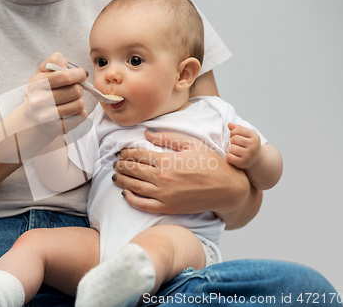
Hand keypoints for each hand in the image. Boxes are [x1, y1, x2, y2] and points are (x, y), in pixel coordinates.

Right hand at [25, 52, 87, 131]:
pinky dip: (79, 112)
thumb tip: (72, 68)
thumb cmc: (43, 89)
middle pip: (76, 91)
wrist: (34, 117)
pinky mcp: (58, 128)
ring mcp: (47, 117)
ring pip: (80, 104)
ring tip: (71, 101)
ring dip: (79, 100)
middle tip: (73, 89)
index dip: (78, 74)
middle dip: (79, 88)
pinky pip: (81, 116)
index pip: (64, 77)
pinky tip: (70, 111)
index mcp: (36, 84)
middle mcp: (39, 102)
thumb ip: (56, 61)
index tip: (82, 74)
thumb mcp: (44, 71)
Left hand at [112, 130, 249, 215]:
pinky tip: (125, 193)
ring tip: (115, 176)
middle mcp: (162, 178)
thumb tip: (147, 133)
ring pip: (133, 187)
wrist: (227, 189)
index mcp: (166, 160)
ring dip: (121, 180)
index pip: (138, 154)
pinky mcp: (167, 208)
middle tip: (115, 163)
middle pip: (132, 170)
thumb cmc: (212, 164)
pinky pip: (142, 205)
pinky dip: (131, 199)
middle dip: (121, 165)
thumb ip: (168, 137)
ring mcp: (163, 195)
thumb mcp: (192, 144)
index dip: (126, 152)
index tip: (121, 151)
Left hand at [226, 123, 260, 168]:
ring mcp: (248, 155)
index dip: (233, 132)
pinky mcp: (243, 163)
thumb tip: (229, 124)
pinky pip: (229, 156)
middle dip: (232, 141)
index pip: (239, 129)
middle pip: (234, 139)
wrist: (256, 159)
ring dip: (231, 148)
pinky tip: (234, 156)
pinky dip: (229, 156)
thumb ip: (238, 128)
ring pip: (231, 147)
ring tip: (235, 150)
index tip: (233, 135)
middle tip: (235, 144)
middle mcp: (253, 146)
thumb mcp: (247, 136)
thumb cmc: (248, 145)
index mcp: (255, 137)